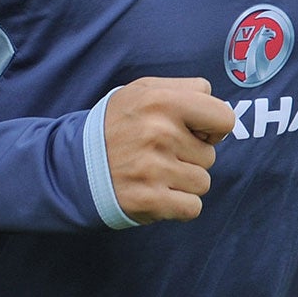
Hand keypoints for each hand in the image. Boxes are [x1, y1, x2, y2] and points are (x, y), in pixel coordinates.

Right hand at [104, 78, 236, 223]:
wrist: (73, 165)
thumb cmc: (117, 125)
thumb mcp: (143, 91)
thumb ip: (184, 89)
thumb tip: (218, 102)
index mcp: (162, 101)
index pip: (224, 118)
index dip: (214, 128)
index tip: (196, 132)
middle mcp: (159, 133)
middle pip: (210, 156)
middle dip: (191, 157)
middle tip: (159, 154)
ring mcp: (154, 169)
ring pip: (202, 182)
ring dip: (183, 182)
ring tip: (155, 173)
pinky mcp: (150, 200)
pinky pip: (192, 207)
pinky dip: (179, 205)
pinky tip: (157, 193)